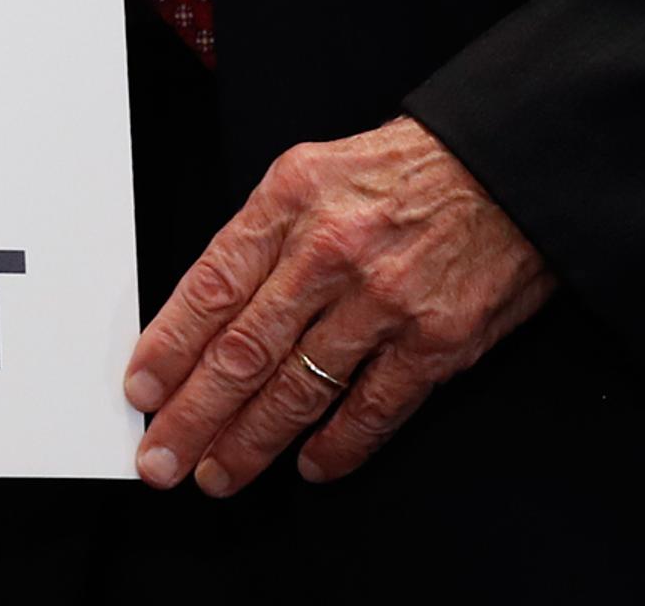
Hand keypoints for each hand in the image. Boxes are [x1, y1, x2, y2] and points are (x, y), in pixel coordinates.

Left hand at [124, 116, 551, 497]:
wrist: (503, 172)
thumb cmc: (399, 174)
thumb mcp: (308, 174)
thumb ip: (259, 239)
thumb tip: (205, 312)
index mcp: (287, 205)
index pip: (210, 289)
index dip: (169, 347)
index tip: (142, 389)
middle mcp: (330, 254)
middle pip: (244, 350)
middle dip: (196, 413)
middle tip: (162, 457)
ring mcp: (384, 303)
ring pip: (301, 387)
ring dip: (252, 440)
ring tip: (219, 473)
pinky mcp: (437, 342)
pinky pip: (375, 407)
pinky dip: (339, 444)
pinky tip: (309, 465)